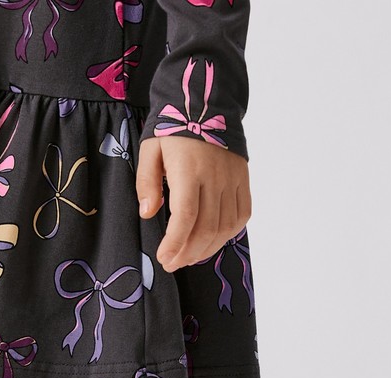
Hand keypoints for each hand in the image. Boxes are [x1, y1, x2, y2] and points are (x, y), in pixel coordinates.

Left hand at [136, 136, 251, 272]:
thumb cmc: (173, 128)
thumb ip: (146, 182)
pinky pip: (241, 216)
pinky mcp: (244, 180)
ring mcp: (233, 179)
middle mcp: (214, 177)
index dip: (175, 242)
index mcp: (189, 169)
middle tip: (172, 263)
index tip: (164, 258)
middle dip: (188, 252)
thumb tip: (147, 213)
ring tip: (189, 257)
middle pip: (205, 228)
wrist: (206, 102)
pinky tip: (212, 242)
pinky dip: (227, 235)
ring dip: (206, 249)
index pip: (185, 216)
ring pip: (224, 227)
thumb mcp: (150, 150)